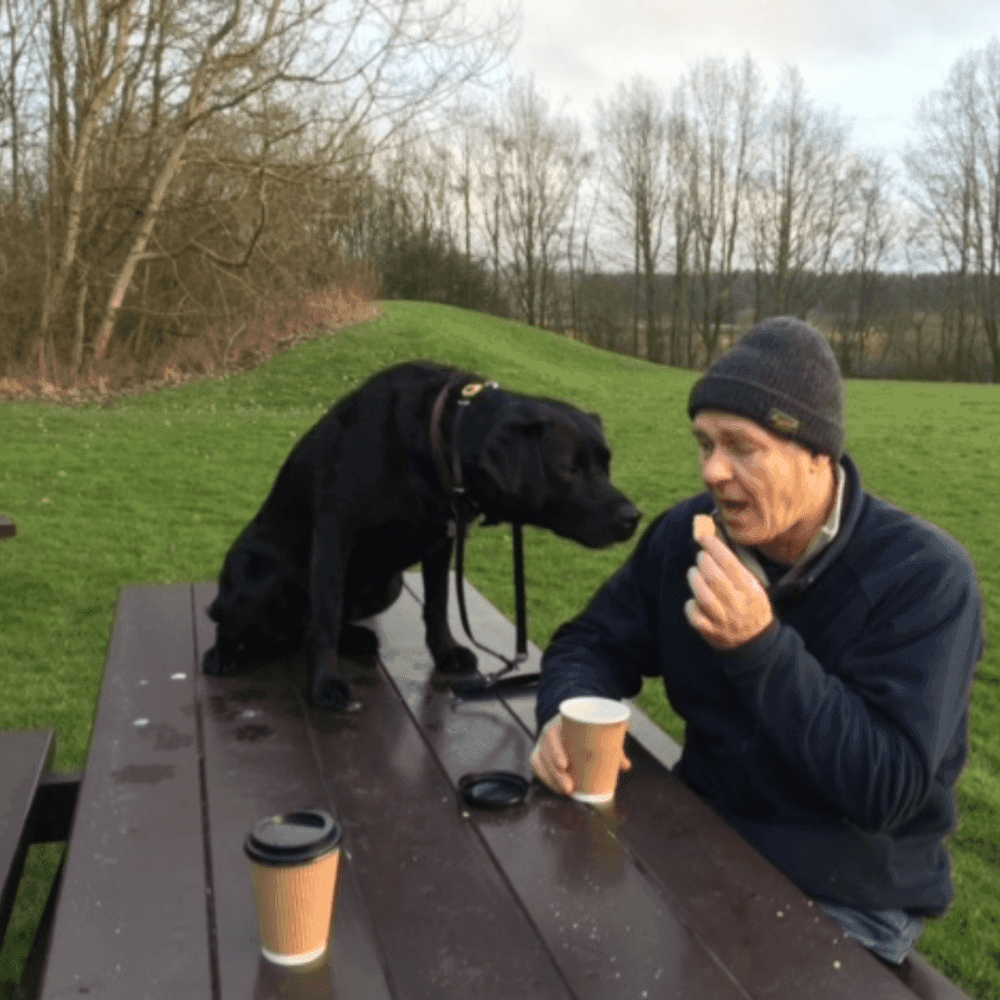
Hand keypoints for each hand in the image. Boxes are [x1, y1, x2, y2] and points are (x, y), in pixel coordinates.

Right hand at [531, 715, 631, 794]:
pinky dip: (545, 778)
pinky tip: (556, 788)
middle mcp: (549, 732)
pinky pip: (537, 765)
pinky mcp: (541, 751)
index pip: (553, 735)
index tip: (565, 765)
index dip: (556, 751)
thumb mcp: (597, 730)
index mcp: (560, 722)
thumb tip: (625, 765)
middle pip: (547, 753)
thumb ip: (611, 745)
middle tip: (569, 787)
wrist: (572, 716)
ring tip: (565, 791)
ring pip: (541, 761)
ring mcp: (543, 742)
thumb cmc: (585, 724)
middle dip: (556, 773)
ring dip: (552, 779)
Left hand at [685, 522, 773, 649]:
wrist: (757, 642)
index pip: (730, 564)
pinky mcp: (712, 632)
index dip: (714, 548)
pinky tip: (692, 599)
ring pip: (704, 597)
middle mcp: (738, 604)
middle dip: (703, 562)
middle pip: (715, 578)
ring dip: (694, 580)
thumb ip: (739, 570)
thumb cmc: (752, 607)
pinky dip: (691, 606)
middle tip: (700, 557)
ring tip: (693, 572)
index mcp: (751, 590)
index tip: (704, 538)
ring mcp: (724, 620)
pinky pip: (696, 617)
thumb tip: (716, 546)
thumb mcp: (756, 587)